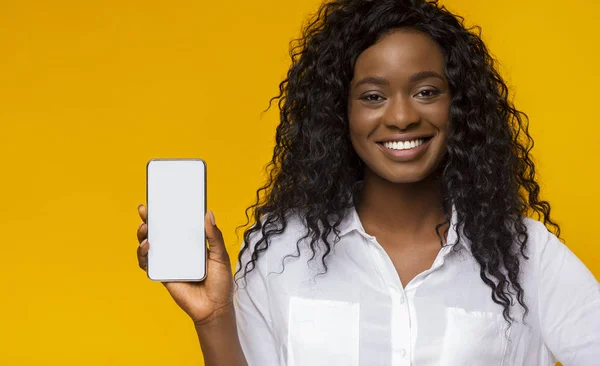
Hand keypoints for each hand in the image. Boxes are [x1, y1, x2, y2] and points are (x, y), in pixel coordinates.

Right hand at [136, 204, 234, 324]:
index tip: (159, 199)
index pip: (177, 223)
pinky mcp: (162, 274)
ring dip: (142, 234)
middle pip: (159, 231)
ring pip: (149, 245)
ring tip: (145, 228)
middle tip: (145, 210)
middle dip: (149, 219)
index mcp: (192, 242)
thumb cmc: (220, 282)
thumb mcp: (221, 256)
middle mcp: (178, 249)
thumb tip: (208, 214)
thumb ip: (214, 237)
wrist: (214, 307)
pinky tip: (147, 247)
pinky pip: (147, 263)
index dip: (167, 211)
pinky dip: (143, 255)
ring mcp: (169, 261)